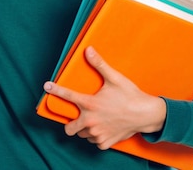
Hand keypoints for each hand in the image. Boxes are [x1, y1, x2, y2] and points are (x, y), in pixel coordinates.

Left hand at [43, 46, 166, 149]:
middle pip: (69, 128)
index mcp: (90, 104)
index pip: (68, 95)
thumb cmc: (130, 95)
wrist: (146, 114)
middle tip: (79, 116)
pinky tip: (104, 128)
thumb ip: (99, 64)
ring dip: (85, 129)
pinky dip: (97, 137)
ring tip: (95, 120)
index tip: (46, 87)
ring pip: (82, 135)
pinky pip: (95, 142)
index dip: (55, 90)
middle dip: (70, 123)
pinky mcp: (105, 142)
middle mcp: (91, 121)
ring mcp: (97, 134)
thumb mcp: (114, 78)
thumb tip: (88, 50)